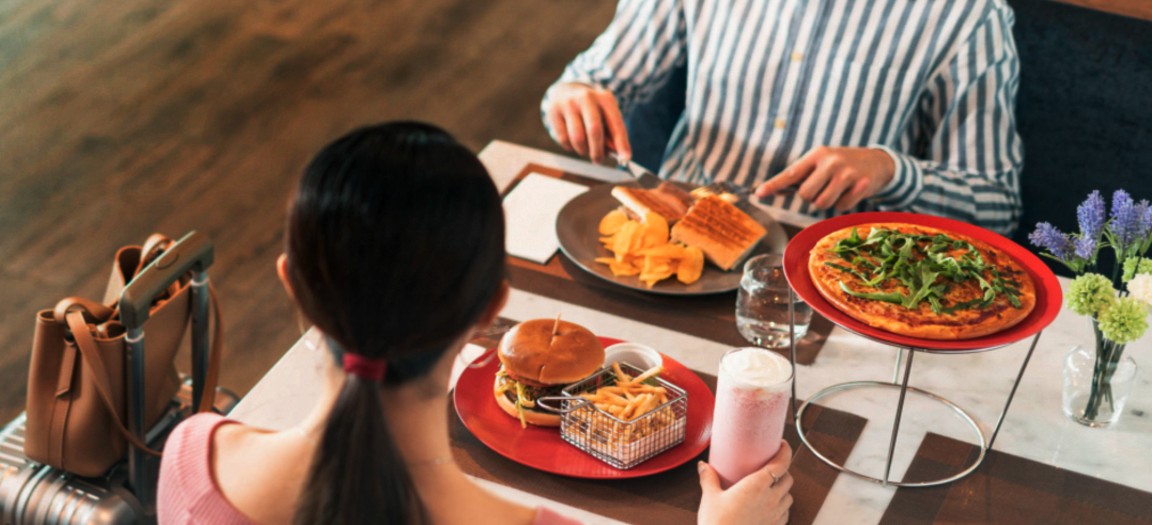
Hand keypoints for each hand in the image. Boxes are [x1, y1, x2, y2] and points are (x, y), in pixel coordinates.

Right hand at [544, 82, 630, 164]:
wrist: (565, 92)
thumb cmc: (591, 110)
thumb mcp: (605, 116)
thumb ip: (611, 134)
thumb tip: (615, 153)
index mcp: (604, 98)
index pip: (616, 123)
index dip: (622, 143)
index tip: (626, 159)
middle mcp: (586, 97)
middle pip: (594, 130)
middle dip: (598, 151)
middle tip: (598, 161)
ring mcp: (568, 103)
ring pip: (577, 138)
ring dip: (583, 150)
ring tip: (585, 150)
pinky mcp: (553, 112)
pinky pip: (563, 139)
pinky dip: (570, 147)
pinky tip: (572, 142)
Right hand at [697, 441, 793, 524]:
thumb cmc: (717, 524)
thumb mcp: (710, 498)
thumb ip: (709, 479)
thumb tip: (703, 466)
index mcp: (757, 486)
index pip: (781, 463)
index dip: (785, 452)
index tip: (782, 445)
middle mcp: (771, 499)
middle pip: (788, 479)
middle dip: (783, 471)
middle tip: (772, 467)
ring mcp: (775, 515)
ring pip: (789, 497)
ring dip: (784, 490)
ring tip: (772, 488)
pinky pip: (786, 514)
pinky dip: (782, 507)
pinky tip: (770, 508)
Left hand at [755, 146, 894, 210]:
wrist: (878, 161)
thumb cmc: (842, 164)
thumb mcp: (822, 162)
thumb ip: (801, 175)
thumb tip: (771, 190)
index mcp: (816, 155)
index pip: (790, 174)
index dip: (773, 185)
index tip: (758, 194)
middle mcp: (830, 162)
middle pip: (805, 195)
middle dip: (811, 197)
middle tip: (822, 188)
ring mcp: (846, 173)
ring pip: (822, 204)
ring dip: (827, 202)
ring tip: (837, 190)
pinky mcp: (861, 184)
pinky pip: (841, 207)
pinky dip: (843, 204)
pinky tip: (851, 191)